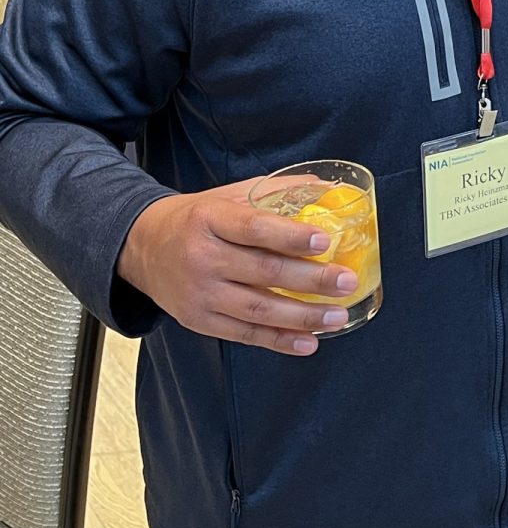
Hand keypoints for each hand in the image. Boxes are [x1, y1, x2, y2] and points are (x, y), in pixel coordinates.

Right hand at [117, 180, 357, 353]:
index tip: (325, 241)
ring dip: (303, 316)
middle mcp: (203, 258)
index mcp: (210, 219)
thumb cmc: (196, 218)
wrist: (142, 247)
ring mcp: (199, 294)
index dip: (291, 237)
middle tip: (346, 282)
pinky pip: (244, 335)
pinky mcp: (198, 321)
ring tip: (337, 316)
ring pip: (258, 310)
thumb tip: (326, 186)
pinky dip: (278, 341)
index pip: (255, 229)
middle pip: (264, 272)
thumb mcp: (226, 196)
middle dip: (311, 280)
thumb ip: (273, 192)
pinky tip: (308, 341)